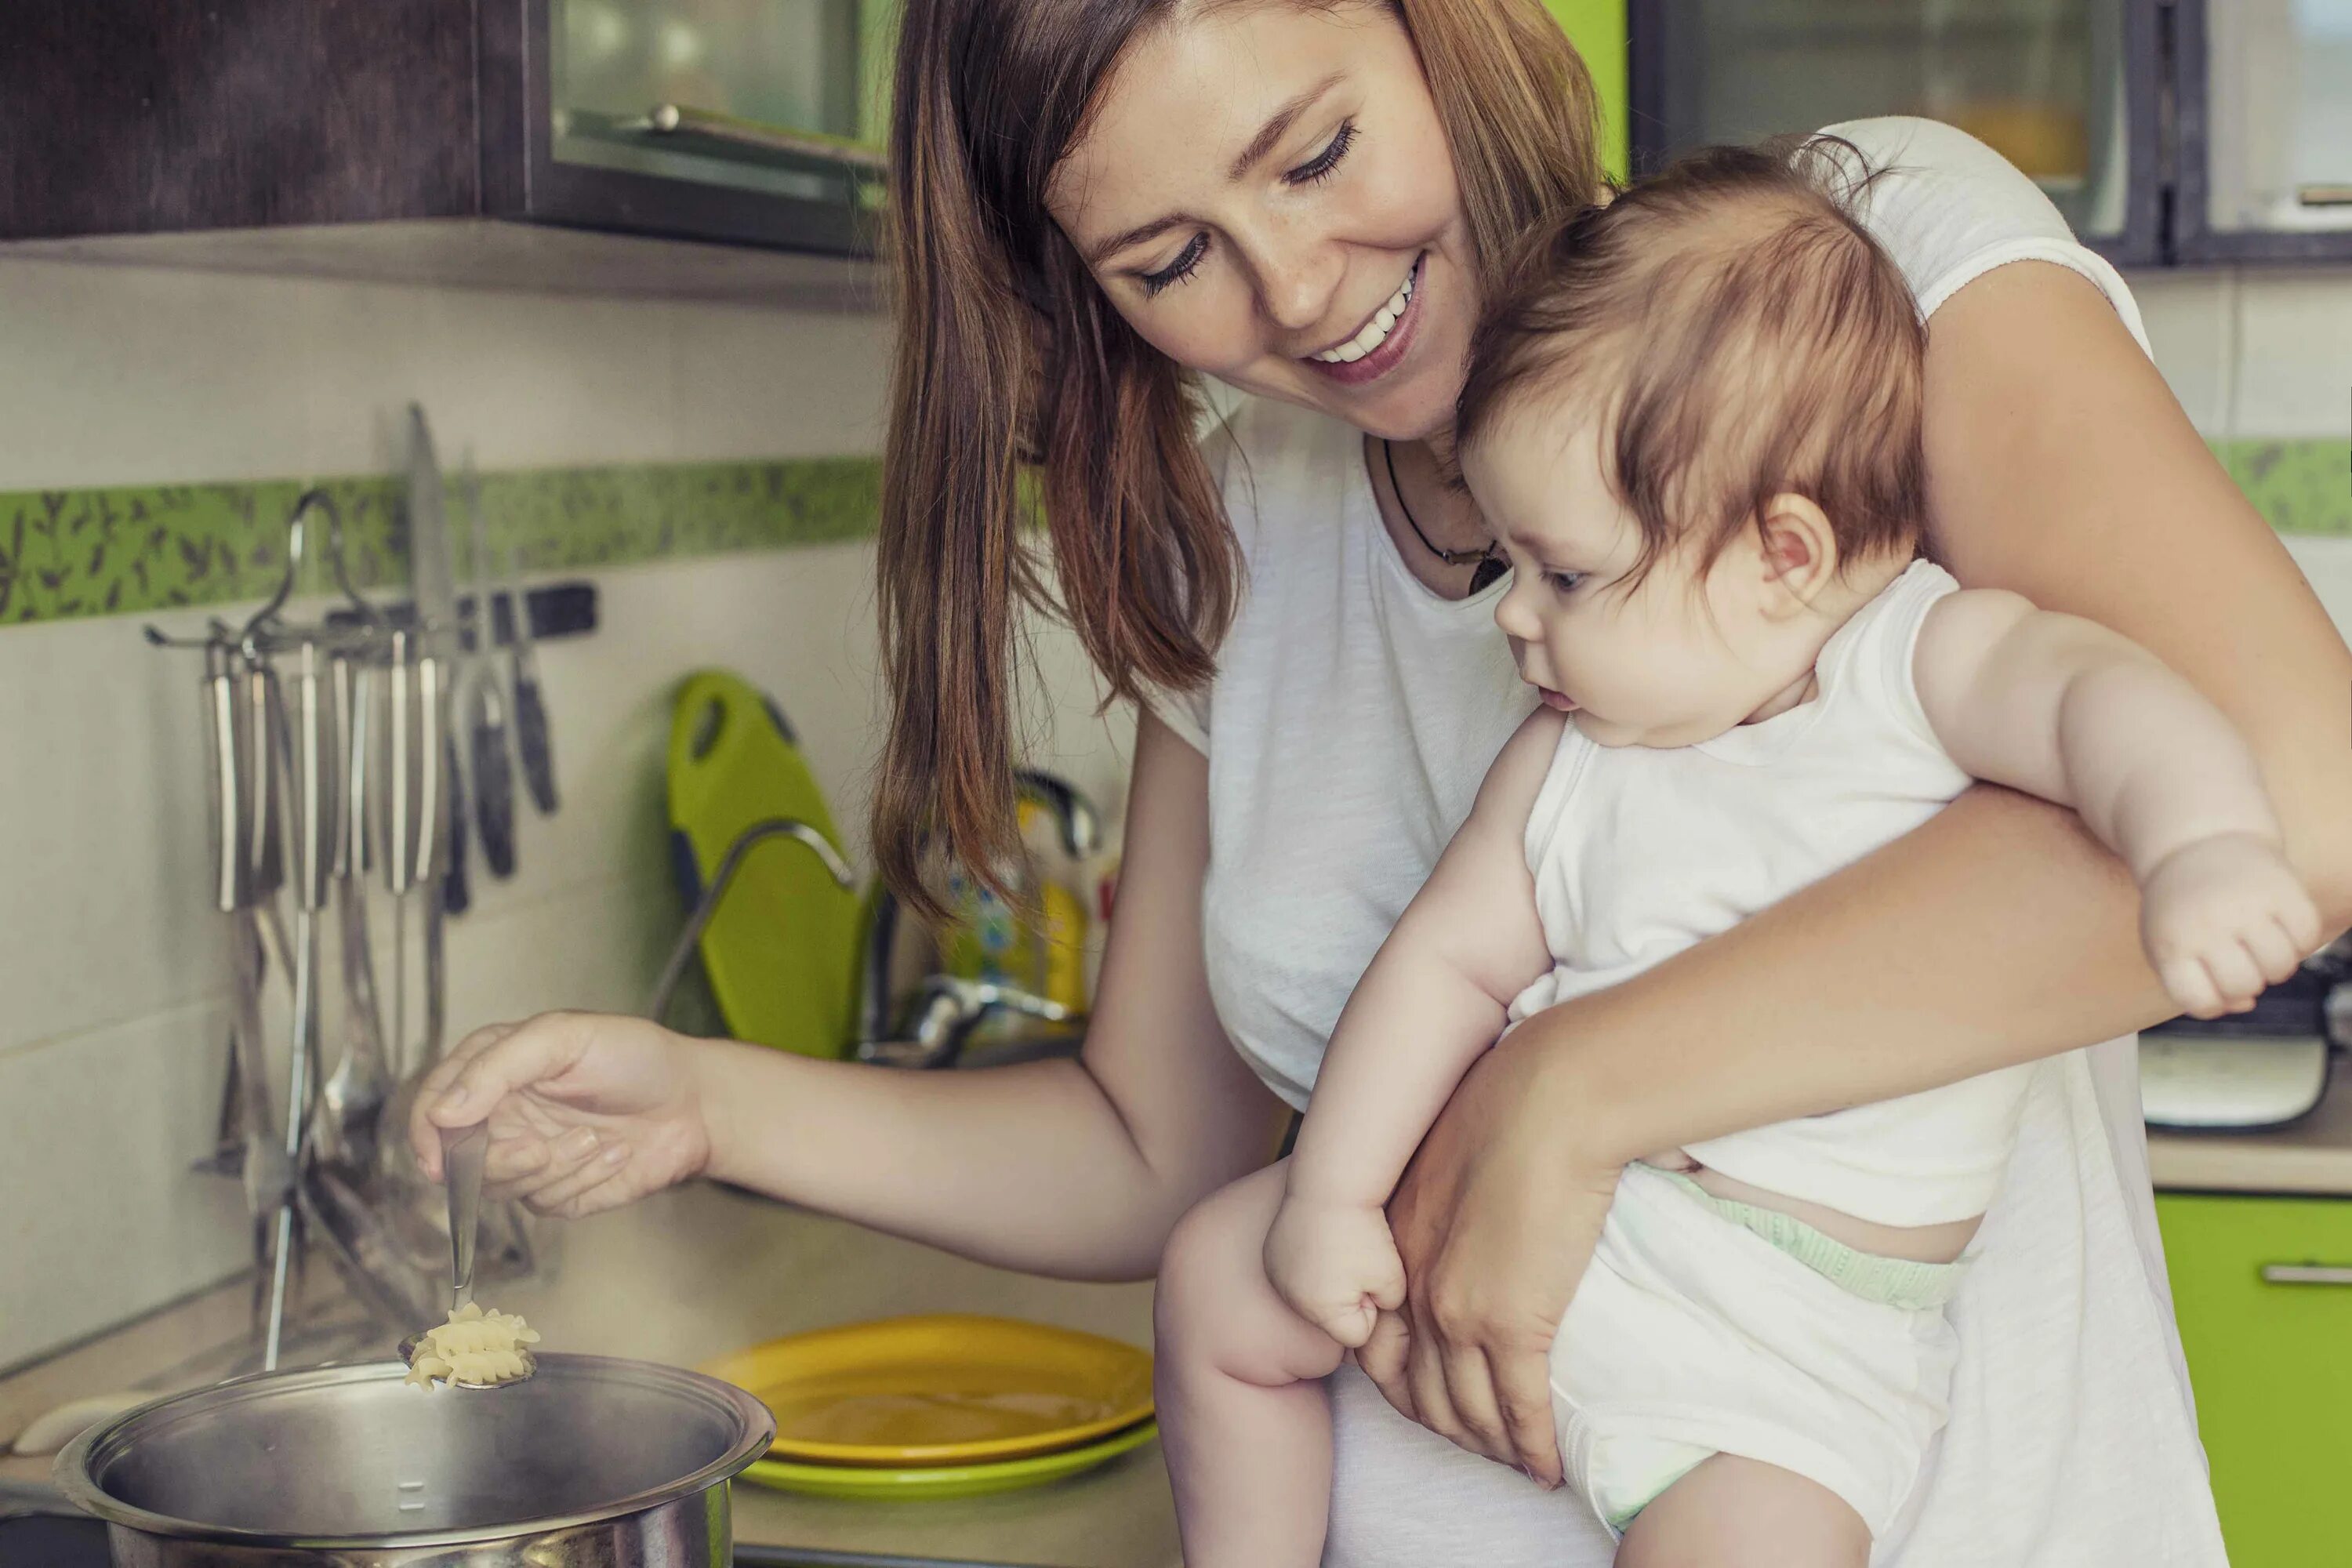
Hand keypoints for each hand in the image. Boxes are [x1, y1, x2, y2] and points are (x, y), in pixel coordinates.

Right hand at [408, 1011, 713, 1217]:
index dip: (428, 1135)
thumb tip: (443, 1112)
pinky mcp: (557, 1191)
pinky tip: (614, 1153)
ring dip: (554, 1167)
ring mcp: (527, 1157)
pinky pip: (545, 1202)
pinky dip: (583, 1180)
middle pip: (458, 1161)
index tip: (441, 1160)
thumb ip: (498, 1066)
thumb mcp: (564, 1037)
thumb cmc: (635, 1056)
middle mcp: (501, 1117)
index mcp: (492, 1071)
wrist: (696, 1102)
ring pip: (501, 1188)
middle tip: (542, 1146)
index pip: (433, 1108)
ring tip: (597, 1136)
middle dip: (502, 1160)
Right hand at [1263, 1195, 1406, 1348]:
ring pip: (1312, 1296)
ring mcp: (1277, 1276)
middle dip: (1348, 1297)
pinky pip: (1295, 1275)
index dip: (1371, 1307)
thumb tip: (1372, 1310)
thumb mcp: (1393, 1279)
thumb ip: (1386, 1308)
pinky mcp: (1271, 1255)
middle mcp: (1292, 1299)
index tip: (1372, 1276)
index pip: (1357, 1333)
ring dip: (1326, 1282)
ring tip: (1337, 1247)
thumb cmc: (1364, 1231)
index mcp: (1321, 1312)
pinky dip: (1307, 1264)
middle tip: (1356, 1259)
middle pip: (1331, 1317)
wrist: (1329, 1184)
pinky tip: (1318, 1240)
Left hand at [1360, 1034, 1617, 1489]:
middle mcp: (1414, 1287)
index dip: (1406, 1386)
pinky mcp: (1512, 1323)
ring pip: (1466, 1411)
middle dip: (1449, 1429)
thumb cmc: (1514, 1107)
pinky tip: (1547, 1465)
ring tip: (1518, 1464)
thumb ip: (1452, 1200)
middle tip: (1481, 1447)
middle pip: (1418, 1390)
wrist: (1550, 1098)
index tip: (1437, 1403)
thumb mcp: (1454, 1156)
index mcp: (1397, 1245)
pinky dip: (1532, 1446)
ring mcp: (1458, 1311)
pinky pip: (1518, 1408)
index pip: (1379, 1344)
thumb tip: (1480, 1218)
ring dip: (1492, 1447)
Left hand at [2139, 834, 2321, 1018]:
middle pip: (2244, 986)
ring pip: (2280, 966)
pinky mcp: (2280, 887)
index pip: (2200, 1002)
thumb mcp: (2169, 946)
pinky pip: (2307, 937)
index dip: (2214, 1002)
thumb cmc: (2181, 910)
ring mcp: (2245, 904)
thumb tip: (2245, 1004)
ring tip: (2260, 946)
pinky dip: (2300, 941)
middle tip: (2240, 960)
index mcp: (2170, 943)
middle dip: (2247, 983)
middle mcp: (2206, 924)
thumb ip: (2197, 986)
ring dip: (2276, 966)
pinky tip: (2280, 928)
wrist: (2195, 843)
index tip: (2212, 982)